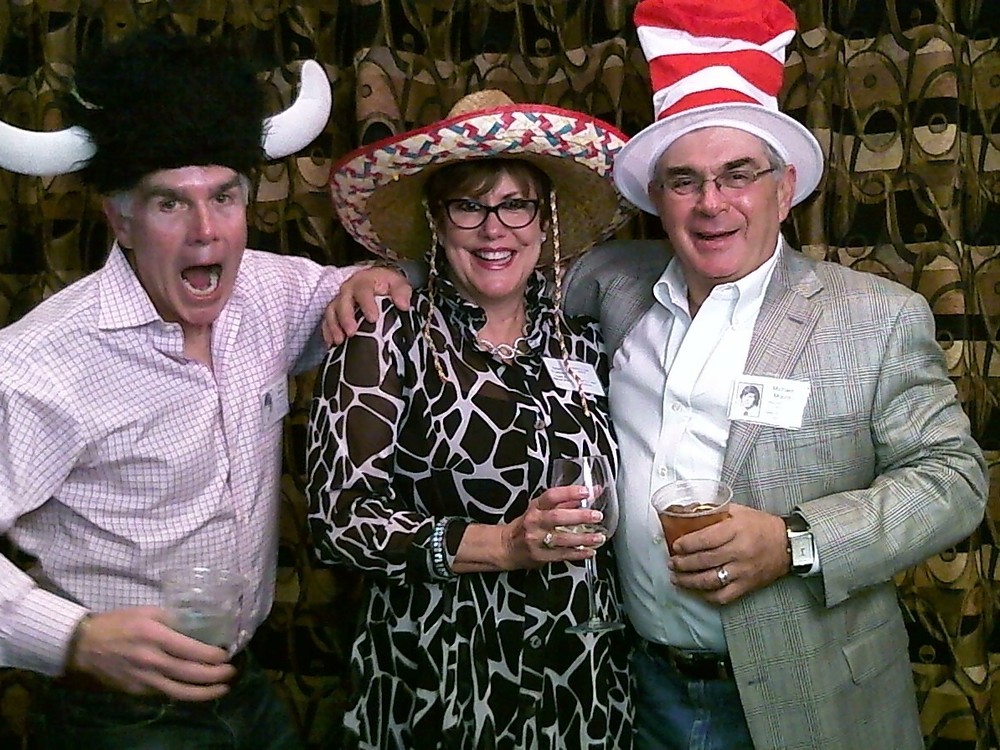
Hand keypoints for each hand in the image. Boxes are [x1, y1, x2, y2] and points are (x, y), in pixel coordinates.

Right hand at [66, 606, 235, 700]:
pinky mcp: (137, 690)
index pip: (191, 650)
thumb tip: (200, 622)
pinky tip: (197, 690)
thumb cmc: (118, 623)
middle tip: (231, 672)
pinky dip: (183, 693)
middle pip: (190, 674)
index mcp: (155, 636)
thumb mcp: (147, 611)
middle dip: (215, 675)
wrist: (83, 645)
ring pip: (179, 692)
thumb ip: (173, 617)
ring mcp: (143, 679)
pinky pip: (165, 693)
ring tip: (222, 689)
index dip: (213, 655)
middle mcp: (151, 660)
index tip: (226, 654)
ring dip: (204, 693)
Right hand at [322, 265, 411, 345]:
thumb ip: (401, 292)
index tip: (373, 318)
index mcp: (364, 281)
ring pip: (331, 312)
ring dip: (334, 327)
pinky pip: (326, 321)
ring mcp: (339, 301)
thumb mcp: (398, 284)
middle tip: (352, 333)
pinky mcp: (334, 312)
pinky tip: (332, 344)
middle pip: (342, 302)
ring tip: (340, 341)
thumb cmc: (387, 285)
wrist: (376, 283)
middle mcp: (348, 290)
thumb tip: (403, 305)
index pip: (363, 290)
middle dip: (346, 318)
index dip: (366, 304)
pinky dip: (328, 332)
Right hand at [501, 485, 604, 569]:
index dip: (569, 492)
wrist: (507, 547)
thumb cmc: (527, 525)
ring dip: (583, 538)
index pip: (552, 496)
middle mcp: (535, 522)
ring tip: (598, 537)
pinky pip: (562, 555)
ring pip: (562, 538)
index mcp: (536, 507)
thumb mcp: (541, 508)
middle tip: (596, 516)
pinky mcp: (540, 556)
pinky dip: (578, 554)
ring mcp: (537, 540)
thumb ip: (566, 501)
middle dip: (579, 516)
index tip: (586, 491)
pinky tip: (589, 551)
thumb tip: (590, 492)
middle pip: (557, 517)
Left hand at [667, 504, 788, 603]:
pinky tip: (696, 591)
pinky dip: (707, 595)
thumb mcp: (739, 511)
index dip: (687, 544)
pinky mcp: (747, 585)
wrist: (789, 545)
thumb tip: (688, 511)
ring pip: (710, 580)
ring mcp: (743, 571)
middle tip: (671, 563)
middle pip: (704, 561)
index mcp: (736, 530)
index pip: (706, 539)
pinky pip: (724, 596)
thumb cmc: (761, 526)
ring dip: (689, 581)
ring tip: (676, 578)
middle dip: (683, 563)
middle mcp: (739, 552)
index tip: (676, 546)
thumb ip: (715, 511)